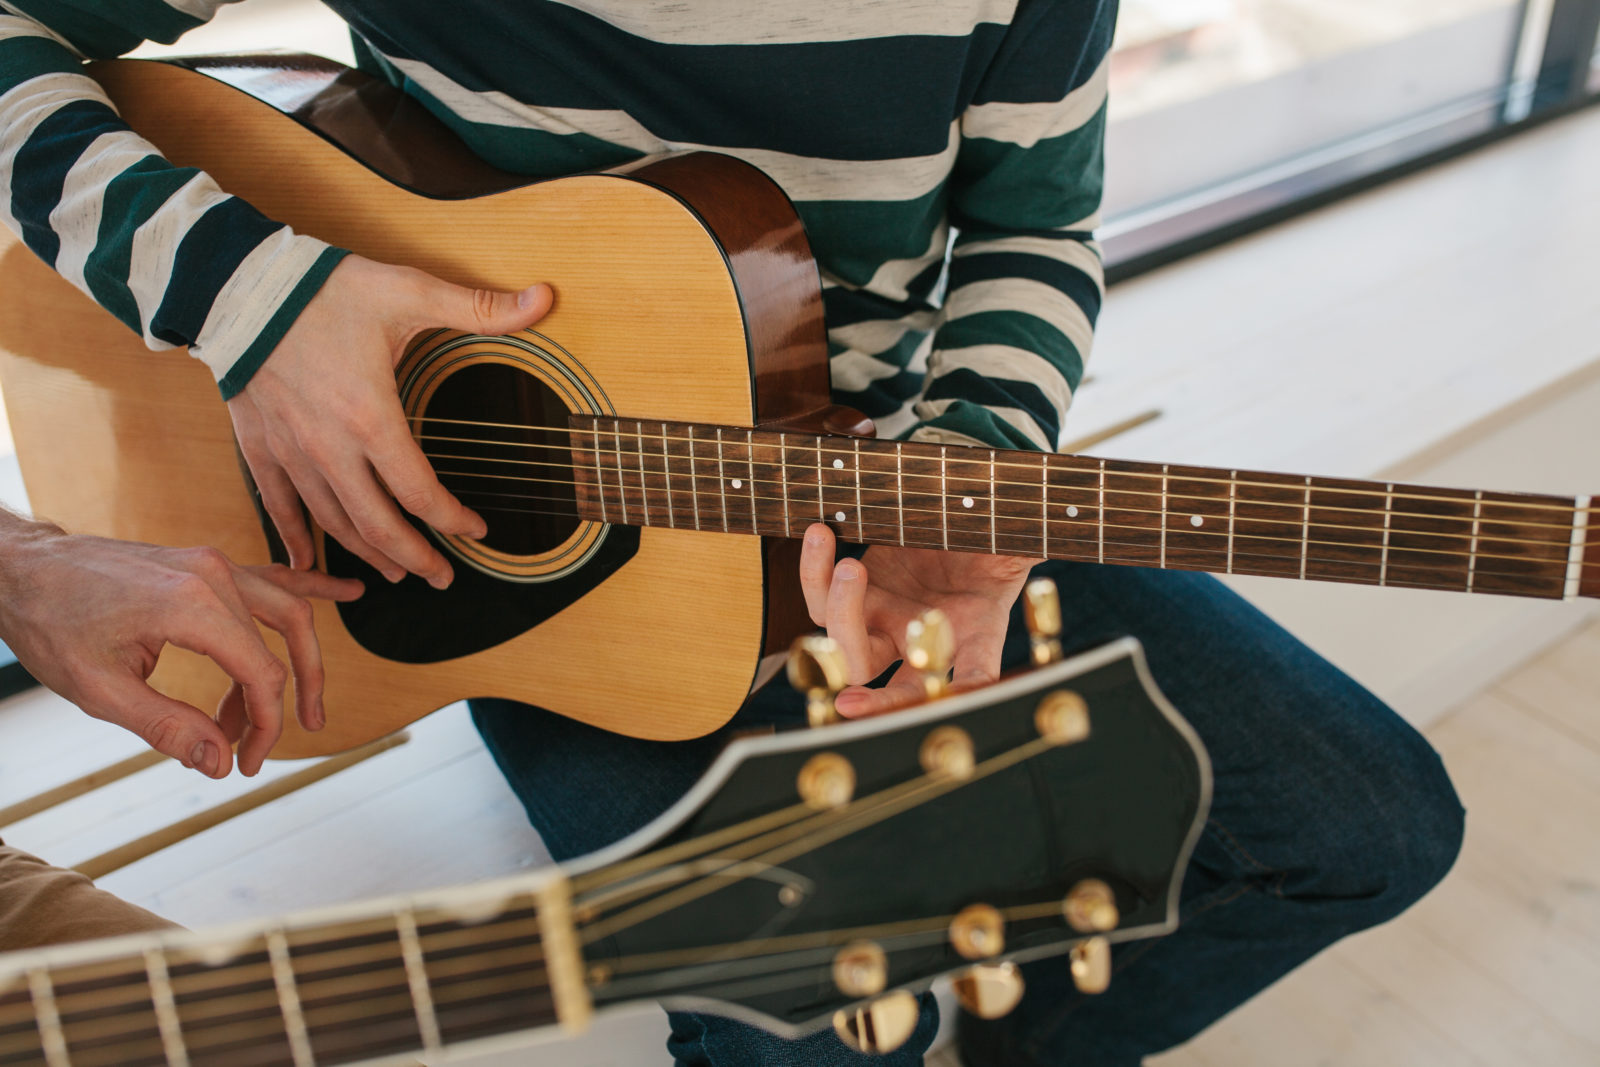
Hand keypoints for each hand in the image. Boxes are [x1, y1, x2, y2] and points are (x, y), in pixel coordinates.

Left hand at [0, 522, 362, 776]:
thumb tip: (218, 760)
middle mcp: (214, 575)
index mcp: (193, 605)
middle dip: (286, 700)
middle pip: (284, 642)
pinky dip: (310, 590)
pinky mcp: (205, 564)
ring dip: (298, 661)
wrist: (21, 569)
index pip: (261, 672)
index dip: (264, 724)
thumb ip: (167, 726)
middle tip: (271, 745)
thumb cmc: (51, 623)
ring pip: (287, 611)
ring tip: (304, 706)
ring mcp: (213, 564)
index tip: (245, 762)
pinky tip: (346, 593)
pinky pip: (273, 578)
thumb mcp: (100, 690)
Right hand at [227, 255, 554, 587]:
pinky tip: (308, 563)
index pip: (419, 493)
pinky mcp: (259, 445)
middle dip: (416, 557)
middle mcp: (329, 448)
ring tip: (396, 572)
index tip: (475, 531)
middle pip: (377, 525)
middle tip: (441, 578)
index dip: (452, 520)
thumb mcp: (408, 292)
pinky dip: (295, 539)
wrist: (235, 283)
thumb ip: (480, 307)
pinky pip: (277, 505)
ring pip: (332, 523)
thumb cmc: (323, 289)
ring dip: (368, 554)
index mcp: (370, 418)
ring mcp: (291, 452)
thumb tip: (544, 300)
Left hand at [798, 522, 1039, 717]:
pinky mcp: (859, 590)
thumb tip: (1069, 535)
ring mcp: (884, 619)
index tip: (925, 696)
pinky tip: (821, 533)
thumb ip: (1026, 554)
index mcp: (973, 633)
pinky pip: (820, 596)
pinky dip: (814, 569)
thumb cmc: (1001, 534)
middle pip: (869, 669)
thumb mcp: (1017, 545)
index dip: (952, 695)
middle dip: (847, 643)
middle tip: (854, 575)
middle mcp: (920, 640)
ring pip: (838, 637)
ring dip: (833, 599)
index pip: (968, 677)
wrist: (974, 515)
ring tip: (847, 558)